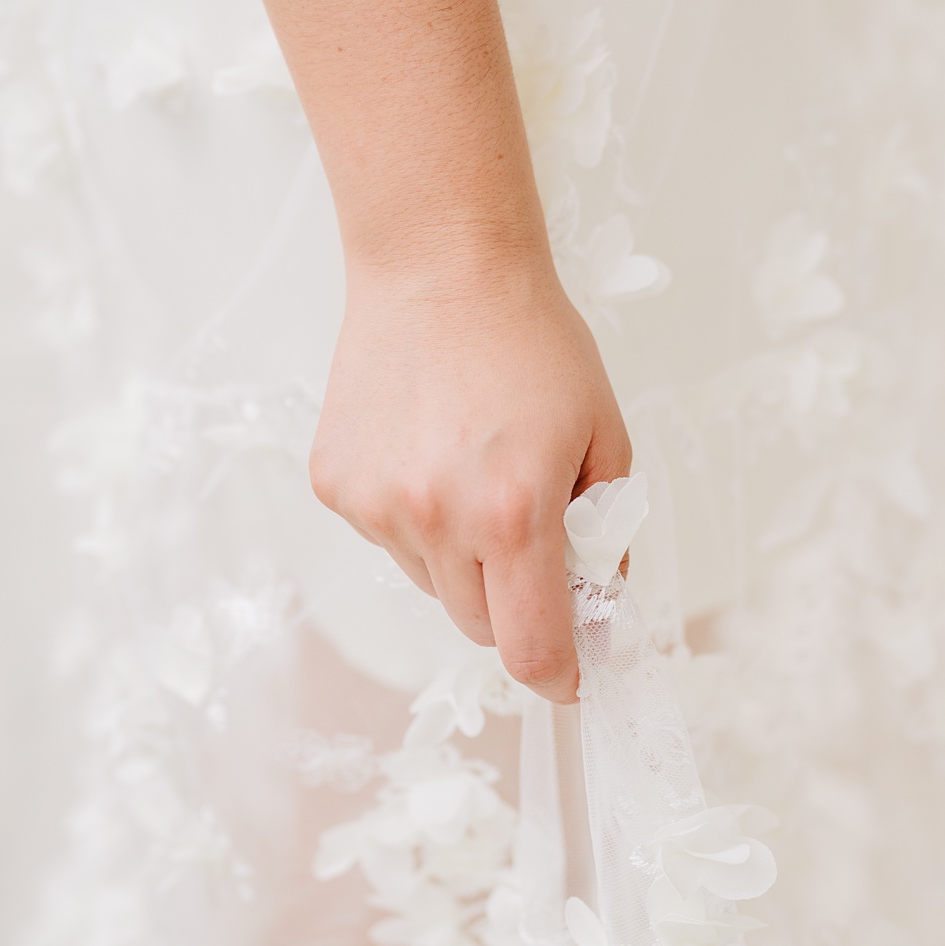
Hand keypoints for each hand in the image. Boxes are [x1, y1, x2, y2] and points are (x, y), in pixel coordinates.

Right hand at [309, 246, 629, 702]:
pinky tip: (432, 454)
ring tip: (479, 474)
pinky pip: (387, 540)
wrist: (440, 269)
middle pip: (478, 626)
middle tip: (536, 545)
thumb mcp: (603, 436)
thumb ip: (608, 527)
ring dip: (463, 561)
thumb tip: (599, 597)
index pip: (531, 647)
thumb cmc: (535, 344)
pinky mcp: (335, 485)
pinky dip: (417, 521)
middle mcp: (436, 520)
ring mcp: (376, 507)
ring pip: (431, 584)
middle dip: (516, 606)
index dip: (560, 675)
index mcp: (515, 515)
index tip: (575, 676)